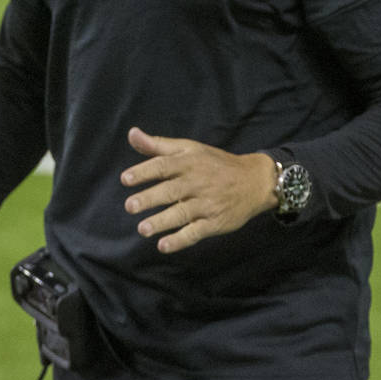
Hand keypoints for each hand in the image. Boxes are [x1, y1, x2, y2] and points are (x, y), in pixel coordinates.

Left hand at [121, 126, 277, 253]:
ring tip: (142, 229)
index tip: (125, 179)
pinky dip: (180, 240)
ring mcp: (207, 204)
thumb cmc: (215, 163)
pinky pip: (196, 232)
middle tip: (130, 206)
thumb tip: (132, 134)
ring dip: (162, 222)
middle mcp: (197, 182)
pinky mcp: (215, 222)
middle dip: (150, 198)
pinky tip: (163, 245)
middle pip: (171, 190)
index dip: (144, 172)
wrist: (255, 181)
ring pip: (182, 213)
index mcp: (189, 162)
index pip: (163, 165)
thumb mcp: (189, 148)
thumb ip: (158, 145)